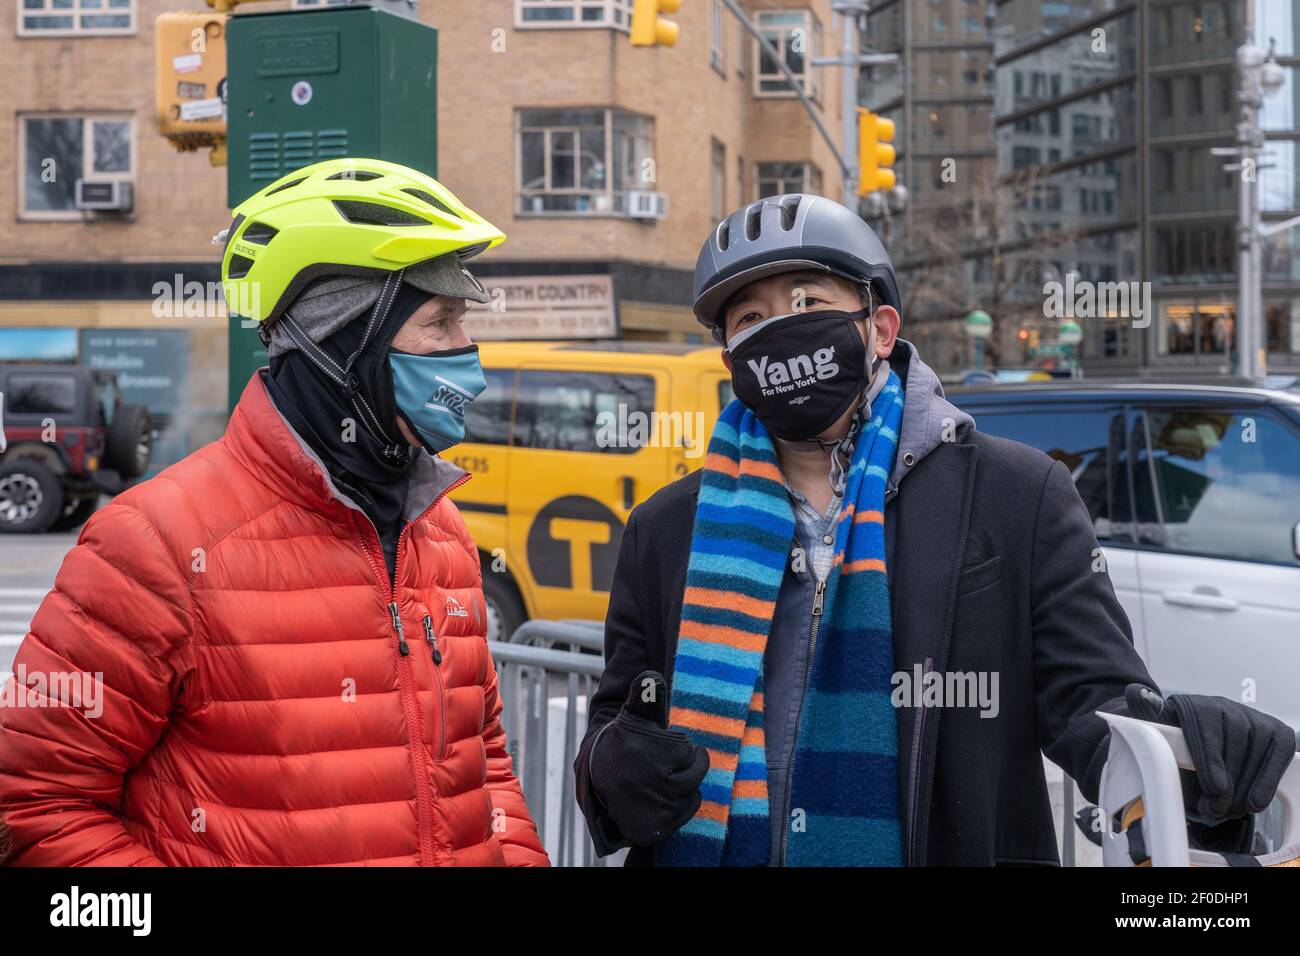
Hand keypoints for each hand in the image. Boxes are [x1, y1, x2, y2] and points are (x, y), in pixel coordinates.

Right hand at [589, 670, 709, 846]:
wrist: (601, 779)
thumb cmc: (626, 741)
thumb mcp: (634, 714)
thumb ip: (646, 695)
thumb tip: (651, 677)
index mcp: (635, 751)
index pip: (685, 752)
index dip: (679, 747)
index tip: (662, 746)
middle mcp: (637, 782)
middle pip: (692, 775)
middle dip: (688, 765)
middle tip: (674, 761)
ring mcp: (644, 807)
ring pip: (692, 794)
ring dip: (687, 784)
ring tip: (669, 776)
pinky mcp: (650, 828)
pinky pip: (686, 812)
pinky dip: (686, 803)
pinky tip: (670, 794)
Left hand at [1124, 684, 1296, 822]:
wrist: (1196, 750)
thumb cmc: (1174, 747)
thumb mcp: (1155, 737)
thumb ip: (1146, 719)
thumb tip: (1136, 693)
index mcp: (1192, 704)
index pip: (1205, 726)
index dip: (1211, 759)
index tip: (1213, 788)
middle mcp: (1224, 705)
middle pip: (1234, 741)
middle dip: (1228, 781)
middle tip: (1217, 808)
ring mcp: (1251, 716)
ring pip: (1257, 749)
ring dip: (1247, 786)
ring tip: (1230, 809)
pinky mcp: (1275, 730)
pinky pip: (1279, 753)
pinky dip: (1268, 779)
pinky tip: (1255, 801)